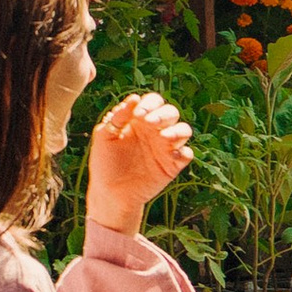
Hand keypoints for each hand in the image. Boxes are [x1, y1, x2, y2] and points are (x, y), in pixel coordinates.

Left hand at [87, 90, 194, 235]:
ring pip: (184, 130)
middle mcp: (155, 131)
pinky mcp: (172, 165)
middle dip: (163, 114)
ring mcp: (165, 148)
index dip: (150, 103)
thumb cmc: (105, 163)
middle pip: (171, 112)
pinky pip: (186, 154)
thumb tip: (134, 98)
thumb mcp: (104, 137)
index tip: (138, 114)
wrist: (110, 193)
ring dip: (177, 130)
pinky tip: (173, 155)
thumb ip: (118, 117)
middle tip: (150, 123)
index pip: (153, 102)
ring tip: (164, 137)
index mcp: (140, 121)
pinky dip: (184, 152)